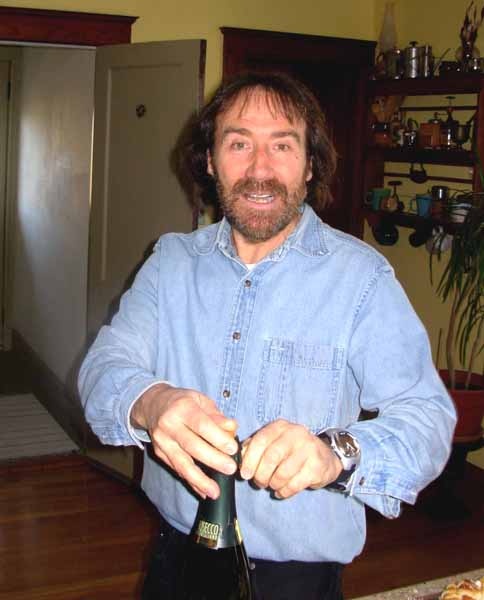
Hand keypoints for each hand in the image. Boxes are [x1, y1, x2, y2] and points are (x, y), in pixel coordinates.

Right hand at [131, 383, 238, 498]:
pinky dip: (191, 482)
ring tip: (215, 491)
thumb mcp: (200, 400)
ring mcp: (162, 440)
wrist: (153, 405)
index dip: (217, 438)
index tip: (233, 449)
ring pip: (181, 463)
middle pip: (192, 445)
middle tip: (230, 469)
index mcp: (182, 408)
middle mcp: (169, 424)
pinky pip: (177, 469)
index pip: (201, 425)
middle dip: (213, 459)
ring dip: (199, 479)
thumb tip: (232, 428)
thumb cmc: (183, 402)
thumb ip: (216, 416)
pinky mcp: (159, 453)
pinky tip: (203, 491)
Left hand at [239, 419, 342, 498]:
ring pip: (283, 473)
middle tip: (259, 483)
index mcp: (280, 426)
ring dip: (273, 484)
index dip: (250, 459)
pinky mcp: (316, 466)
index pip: (261, 440)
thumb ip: (255, 446)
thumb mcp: (273, 442)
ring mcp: (308, 449)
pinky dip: (284, 491)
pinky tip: (282, 491)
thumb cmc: (292, 451)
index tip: (245, 474)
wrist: (325, 456)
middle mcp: (295, 433)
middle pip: (271, 457)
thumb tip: (240, 457)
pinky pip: (295, 484)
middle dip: (261, 474)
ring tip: (272, 486)